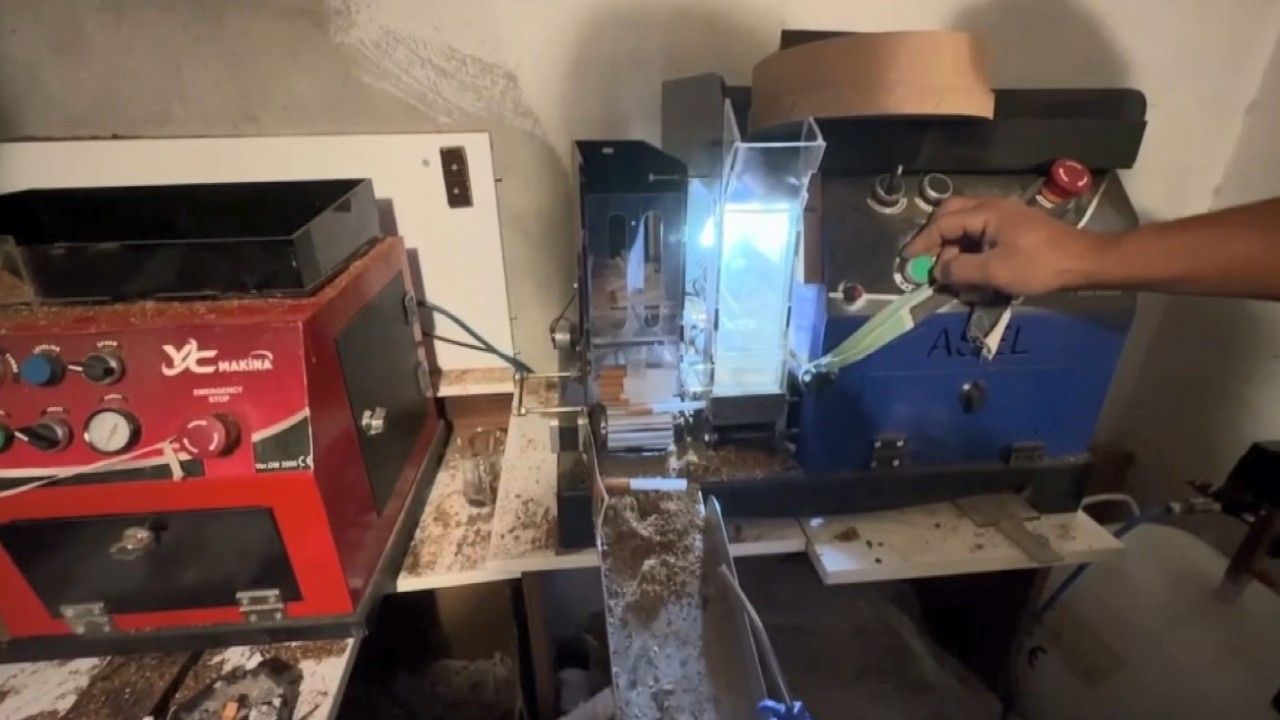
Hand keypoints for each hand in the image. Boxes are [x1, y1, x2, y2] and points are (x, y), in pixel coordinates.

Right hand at [901, 196, 1103, 295]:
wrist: (1083, 262)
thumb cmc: (1038, 265)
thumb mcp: (994, 271)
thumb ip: (960, 269)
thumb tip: (938, 270)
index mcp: (985, 212)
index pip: (943, 223)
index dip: (922, 242)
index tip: (908, 260)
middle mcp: (992, 206)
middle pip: (951, 212)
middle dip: (934, 235)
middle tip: (926, 259)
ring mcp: (1005, 214)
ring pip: (966, 220)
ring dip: (952, 241)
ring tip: (948, 267)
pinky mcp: (1014, 226)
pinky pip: (980, 229)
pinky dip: (967, 243)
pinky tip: (970, 263)